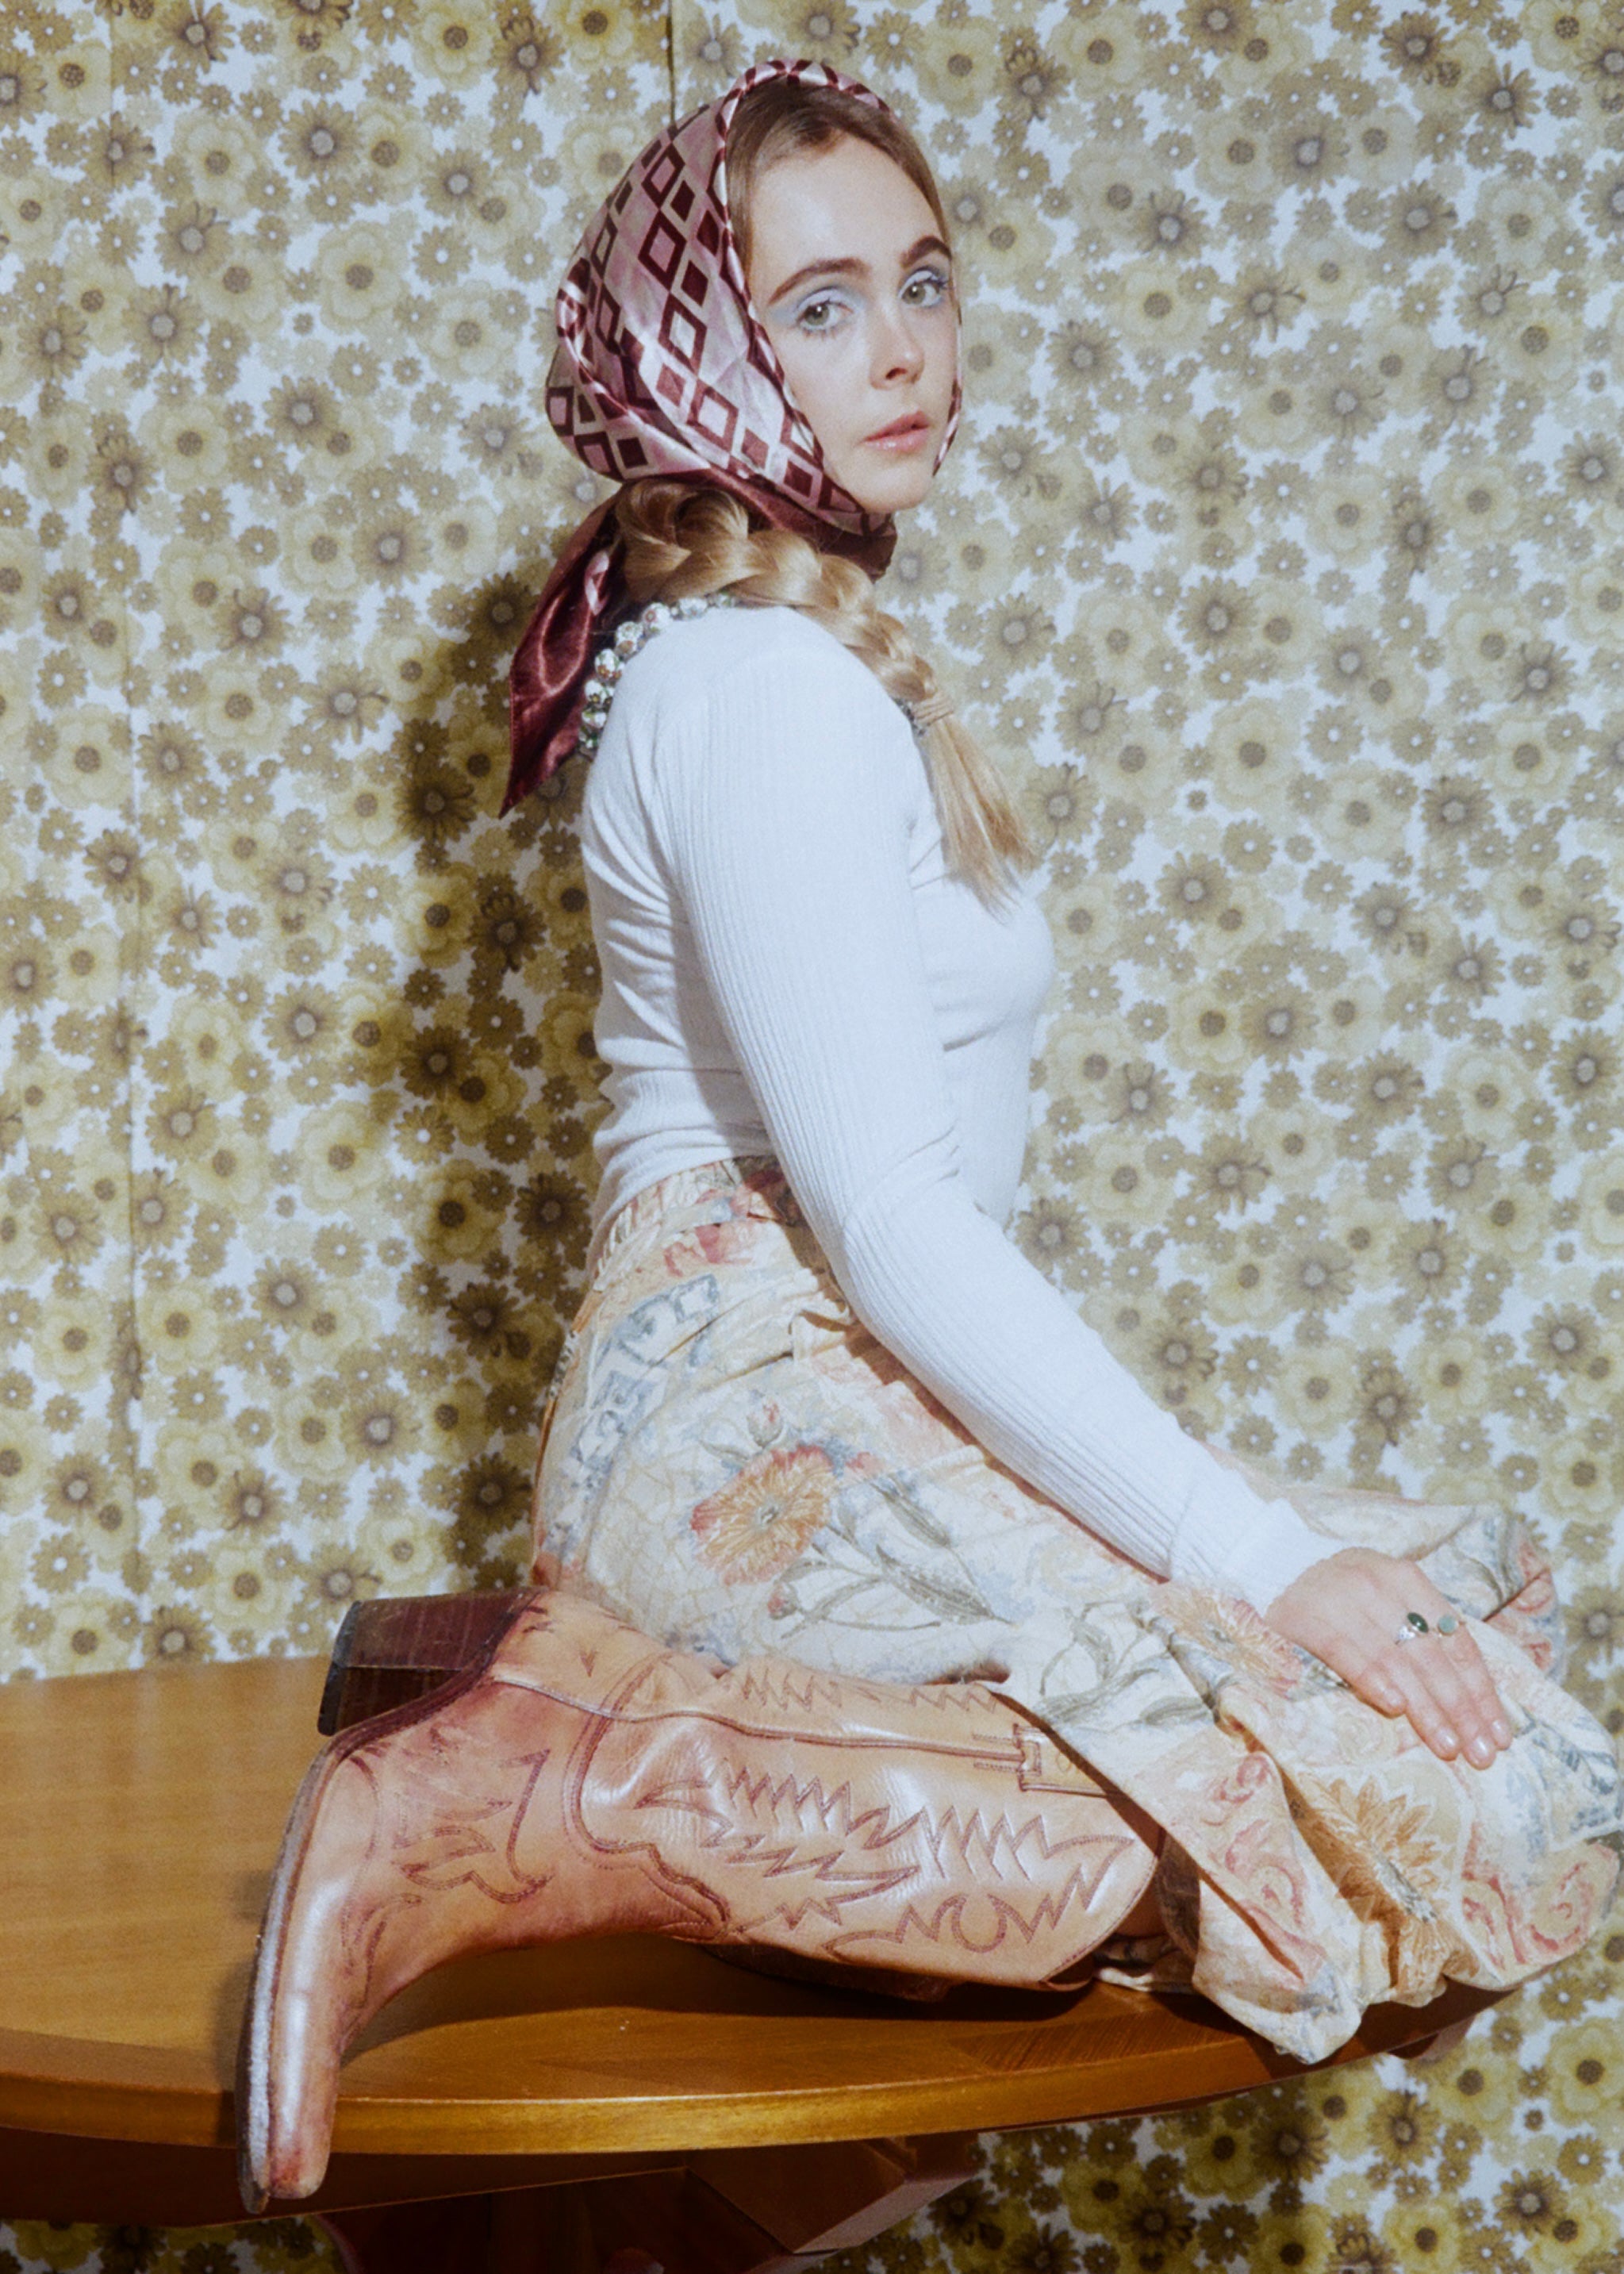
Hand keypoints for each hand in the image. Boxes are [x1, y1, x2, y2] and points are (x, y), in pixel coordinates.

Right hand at [1262, 1548, 1514, 1767]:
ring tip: (1446, 1745)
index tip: (1499, 1734)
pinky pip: (1343, 1651)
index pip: (1456, 1640)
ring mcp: (1338, 1596)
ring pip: (1394, 1659)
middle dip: (1460, 1708)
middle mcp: (1377, 1582)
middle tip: (1479, 1753)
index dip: (1481, 1690)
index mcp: (1407, 1578)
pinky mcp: (1302, 1614)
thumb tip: (1477, 1706)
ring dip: (1425, 1707)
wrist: (1268, 1564)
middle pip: (1430, 1655)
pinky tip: (1393, 1707)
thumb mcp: (1387, 1605)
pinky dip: (1371, 1678)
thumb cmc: (1340, 1600)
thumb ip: (1424, 1640)